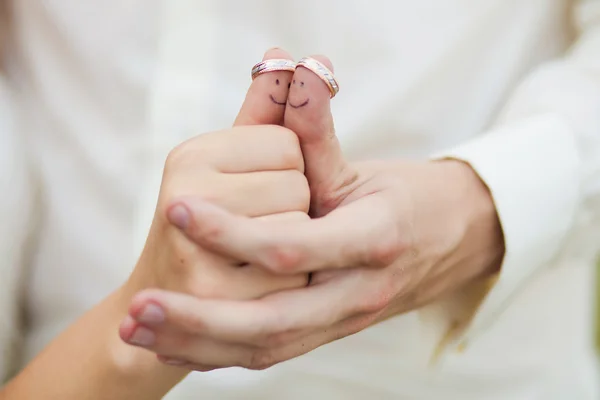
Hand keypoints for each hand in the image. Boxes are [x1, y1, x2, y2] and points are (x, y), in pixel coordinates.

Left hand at [123, 55, 504, 369]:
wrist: (448, 242)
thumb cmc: (405, 200)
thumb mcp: (362, 167)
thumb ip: (319, 129)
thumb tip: (296, 67)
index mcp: (372, 241)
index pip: (293, 247)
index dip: (233, 231)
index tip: (178, 210)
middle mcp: (358, 293)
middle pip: (273, 322)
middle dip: (201, 319)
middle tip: (141, 307)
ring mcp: (344, 320)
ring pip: (266, 348)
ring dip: (199, 344)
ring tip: (141, 334)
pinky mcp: (329, 332)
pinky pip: (270, 352)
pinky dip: (220, 353)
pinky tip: (175, 347)